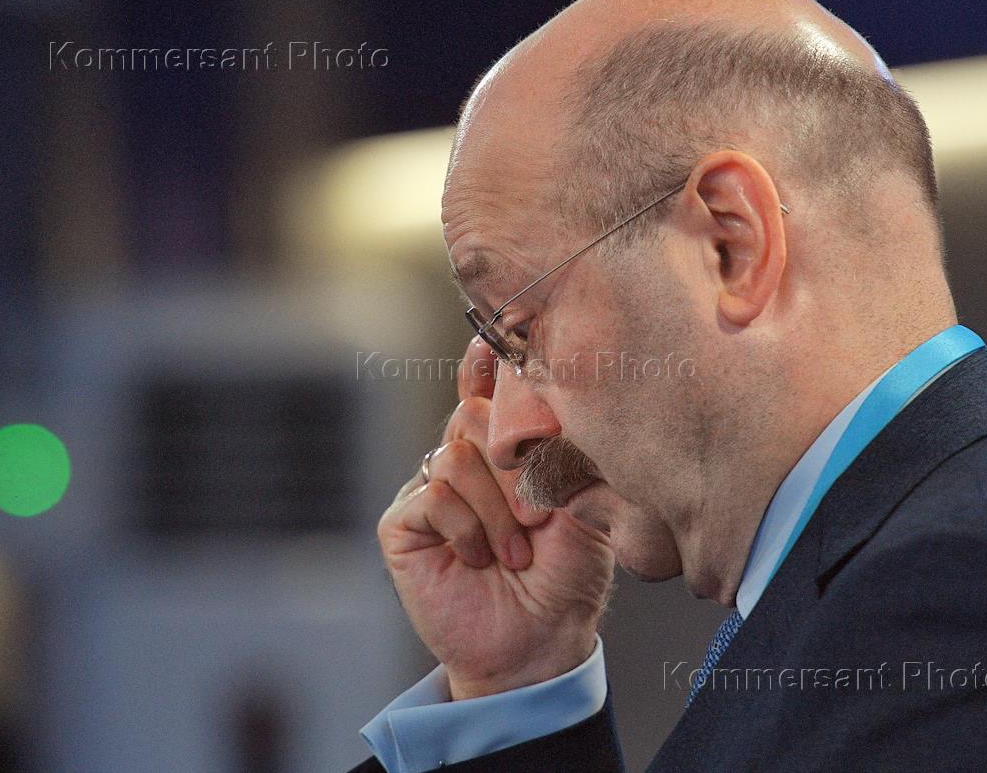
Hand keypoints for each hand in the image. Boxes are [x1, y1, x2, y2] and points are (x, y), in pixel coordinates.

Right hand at [378, 337, 614, 698]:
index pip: (488, 392)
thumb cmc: (565, 577)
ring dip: (496, 509)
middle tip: (538, 513)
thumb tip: (547, 404)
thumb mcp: (582, 508)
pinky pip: (433, 493)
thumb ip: (562, 455)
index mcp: (505, 450)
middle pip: (475, 416)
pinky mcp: (404, 524)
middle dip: (514, 464)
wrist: (538, 642)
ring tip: (516, 552)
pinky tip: (481, 558)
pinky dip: (468, 527)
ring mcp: (429, 489)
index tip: (493, 344)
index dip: (487, 365)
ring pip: (456, 455)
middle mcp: (463, 460)